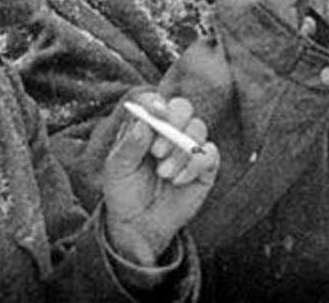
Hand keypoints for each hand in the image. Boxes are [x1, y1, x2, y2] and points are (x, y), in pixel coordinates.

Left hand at [102, 92, 218, 265]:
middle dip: (173, 124)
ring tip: (163, 174)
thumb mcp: (118, 170)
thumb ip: (129, 146)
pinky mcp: (204, 167)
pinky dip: (196, 165)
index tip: (156, 112)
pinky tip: (179, 181)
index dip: (157, 102)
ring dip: (181, 151)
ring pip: (198, 128)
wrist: (139, 226)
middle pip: (182, 107)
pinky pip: (210, 154)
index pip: (155, 102)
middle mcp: (169, 131)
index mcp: (146, 125)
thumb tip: (142, 123)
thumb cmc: (124, 192)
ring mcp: (188, 147)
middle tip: (157, 151)